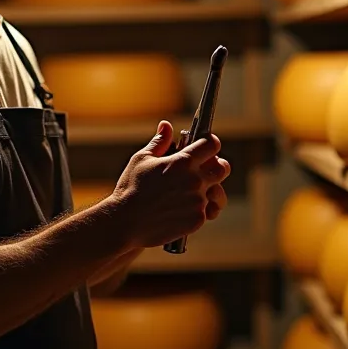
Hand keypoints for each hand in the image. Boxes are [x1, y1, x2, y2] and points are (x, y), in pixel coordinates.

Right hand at [103, 121, 230, 248]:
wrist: (125, 223)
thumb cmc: (130, 188)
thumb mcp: (142, 160)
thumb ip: (159, 142)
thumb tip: (166, 125)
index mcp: (182, 162)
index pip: (211, 144)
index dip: (210, 142)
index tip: (205, 145)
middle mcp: (195, 180)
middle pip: (223, 168)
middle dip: (217, 165)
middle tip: (205, 169)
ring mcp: (198, 201)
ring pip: (218, 192)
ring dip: (211, 189)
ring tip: (197, 191)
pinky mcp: (197, 219)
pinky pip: (208, 211)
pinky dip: (200, 209)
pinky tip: (187, 208)